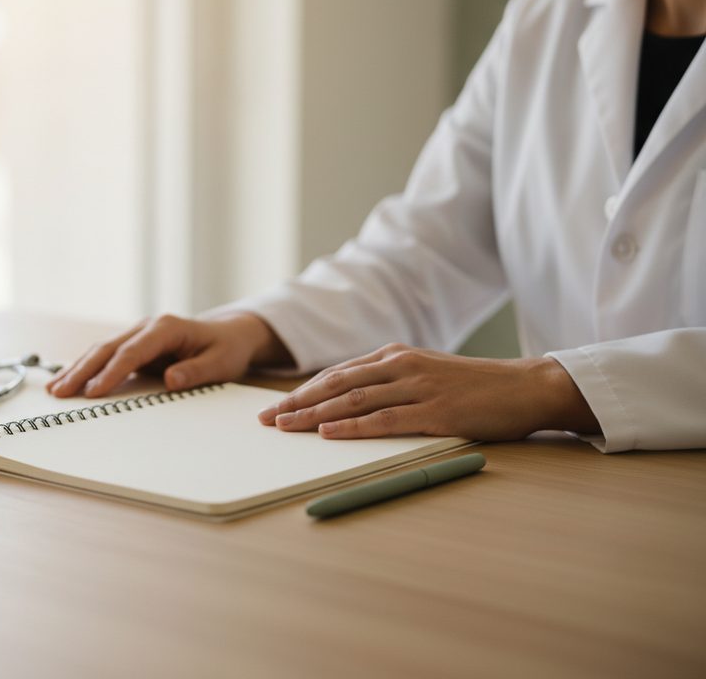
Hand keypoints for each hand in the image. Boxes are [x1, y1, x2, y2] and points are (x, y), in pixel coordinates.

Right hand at [47, 312, 291, 398]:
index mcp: (167, 328)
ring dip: (77, 369)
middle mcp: (147, 327)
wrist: (229, 335)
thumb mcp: (222, 363)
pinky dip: (86, 369)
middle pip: (108, 349)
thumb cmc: (226, 349)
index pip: (133, 352)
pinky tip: (68, 381)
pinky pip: (106, 357)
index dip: (112, 372)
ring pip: (101, 350)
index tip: (94, 392)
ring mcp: (138, 335)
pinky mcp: (134, 346)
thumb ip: (197, 371)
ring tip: (55, 390)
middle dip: (82, 371)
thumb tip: (171, 379)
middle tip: (61, 392)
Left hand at [256, 343, 599, 440]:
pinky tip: (330, 433)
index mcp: (394, 356)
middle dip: (297, 403)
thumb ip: (389, 384)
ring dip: (316, 415)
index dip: (302, 392)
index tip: (274, 408)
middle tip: (266, 420)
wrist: (524, 387)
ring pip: (354, 401)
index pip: (337, 375)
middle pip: (336, 385)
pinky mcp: (436, 411)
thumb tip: (348, 405)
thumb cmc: (473, 388)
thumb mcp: (424, 375)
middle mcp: (400, 366)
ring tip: (286, 426)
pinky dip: (354, 427)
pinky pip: (386, 419)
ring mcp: (418, 387)